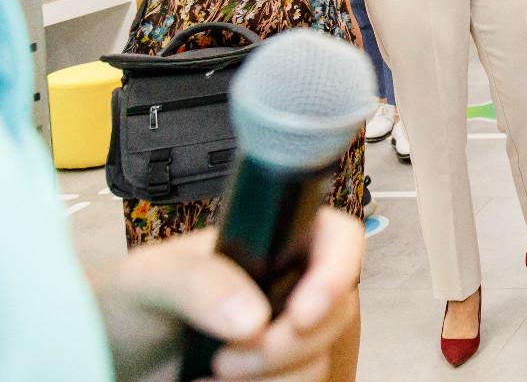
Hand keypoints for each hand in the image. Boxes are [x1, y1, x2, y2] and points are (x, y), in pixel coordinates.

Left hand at [94, 208, 361, 381]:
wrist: (107, 358)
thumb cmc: (121, 306)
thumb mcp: (147, 279)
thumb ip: (198, 283)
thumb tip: (253, 318)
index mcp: (272, 242)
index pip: (338, 239)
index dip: (336, 272)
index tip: (303, 314)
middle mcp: (287, 286)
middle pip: (336, 310)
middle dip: (289, 344)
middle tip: (231, 360)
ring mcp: (281, 335)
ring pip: (318, 359)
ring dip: (273, 377)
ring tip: (213, 375)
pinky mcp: (274, 374)